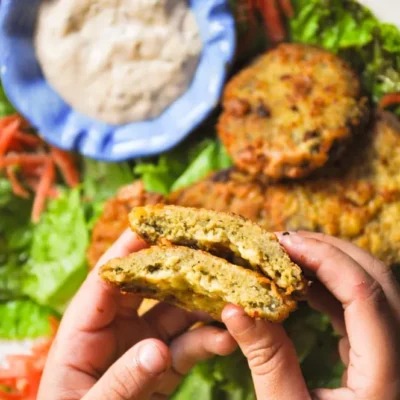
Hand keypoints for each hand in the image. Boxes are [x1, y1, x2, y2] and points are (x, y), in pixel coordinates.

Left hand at [38, 230, 236, 399]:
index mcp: (84, 332)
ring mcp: (143, 345)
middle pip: (148, 287)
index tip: (152, 225)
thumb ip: (121, 382)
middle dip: (176, 268)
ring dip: (202, 303)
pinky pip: (188, 345)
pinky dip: (208, 340)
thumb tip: (156, 350)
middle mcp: (116, 330)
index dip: (127, 251)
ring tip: (230, 294)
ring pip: (175, 313)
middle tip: (205, 249)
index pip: (106, 281)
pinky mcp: (163, 365)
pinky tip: (227, 339)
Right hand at [221, 232, 399, 399]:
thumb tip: (234, 308)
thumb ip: (267, 359)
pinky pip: (361, 306)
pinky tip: (300, 286)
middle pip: (378, 279)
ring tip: (287, 258)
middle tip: (284, 242)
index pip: (366, 294)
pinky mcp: (381, 353)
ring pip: (372, 288)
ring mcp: (394, 352)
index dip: (325, 258)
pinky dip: (330, 289)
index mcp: (389, 376)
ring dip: (329, 266)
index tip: (284, 243)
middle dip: (330, 251)